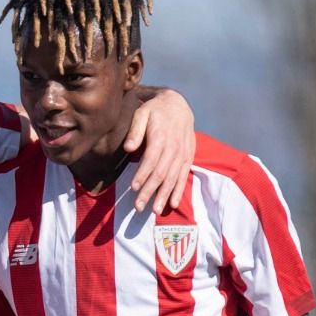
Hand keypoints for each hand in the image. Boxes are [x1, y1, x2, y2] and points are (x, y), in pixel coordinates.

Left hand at [124, 87, 194, 212]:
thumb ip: (135, 129)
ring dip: (163, 195)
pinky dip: (178, 190)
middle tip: (138, 207)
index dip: (142, 175)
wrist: (178, 104)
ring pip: (172, 178)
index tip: (133, 188)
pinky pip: (183, 176)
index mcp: (161, 136)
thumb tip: (127, 148)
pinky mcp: (188, 157)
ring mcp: (182, 153)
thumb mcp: (142, 113)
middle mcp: (174, 147)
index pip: (151, 160)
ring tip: (155, 211)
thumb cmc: (155, 110)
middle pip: (161, 173)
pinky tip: (172, 204)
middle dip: (150, 191)